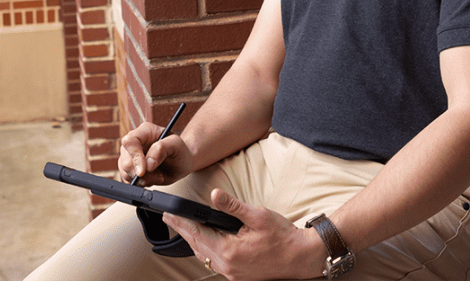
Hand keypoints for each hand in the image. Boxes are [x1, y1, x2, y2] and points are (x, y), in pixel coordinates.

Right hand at [117, 123, 194, 185]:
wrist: (181, 163)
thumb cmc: (179, 151)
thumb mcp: (176, 145)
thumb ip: (162, 149)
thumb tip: (148, 163)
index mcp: (144, 131)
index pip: (130, 141)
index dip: (134, 157)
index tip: (143, 171)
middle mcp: (134, 142)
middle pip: (125, 160)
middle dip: (141, 173)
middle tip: (158, 176)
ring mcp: (129, 156)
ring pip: (125, 172)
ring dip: (143, 179)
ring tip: (158, 176)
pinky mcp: (129, 169)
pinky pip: (127, 180)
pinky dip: (141, 183)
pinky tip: (153, 178)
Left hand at [163, 189, 325, 280]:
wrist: (300, 257)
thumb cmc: (282, 236)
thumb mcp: (258, 216)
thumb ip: (233, 206)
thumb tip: (215, 195)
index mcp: (229, 250)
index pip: (197, 234)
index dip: (181, 223)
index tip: (169, 214)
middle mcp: (227, 265)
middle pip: (197, 247)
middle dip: (183, 231)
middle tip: (170, 219)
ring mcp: (232, 272)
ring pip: (204, 256)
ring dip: (193, 242)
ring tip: (184, 229)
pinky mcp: (237, 275)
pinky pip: (214, 262)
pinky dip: (205, 251)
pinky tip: (205, 243)